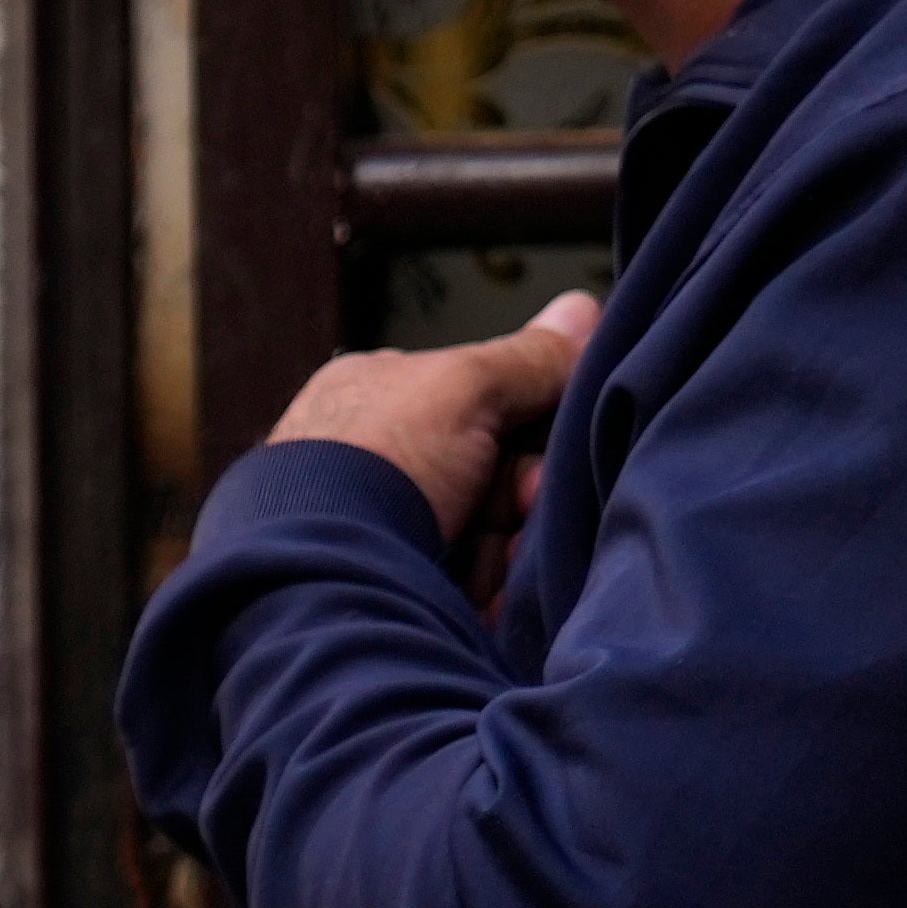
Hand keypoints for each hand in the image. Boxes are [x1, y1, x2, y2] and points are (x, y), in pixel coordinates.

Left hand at [270, 288, 596, 584]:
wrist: (323, 574)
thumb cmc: (378, 464)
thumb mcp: (463, 388)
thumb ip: (527, 358)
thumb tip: (583, 310)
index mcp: (378, 395)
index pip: (481, 399)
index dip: (530, 426)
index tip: (551, 451)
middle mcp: (373, 456)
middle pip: (489, 471)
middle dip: (519, 495)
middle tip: (521, 508)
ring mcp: (377, 525)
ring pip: (483, 533)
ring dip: (507, 549)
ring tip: (496, 561)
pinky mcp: (391, 587)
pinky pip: (463, 585)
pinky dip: (485, 590)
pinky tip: (486, 596)